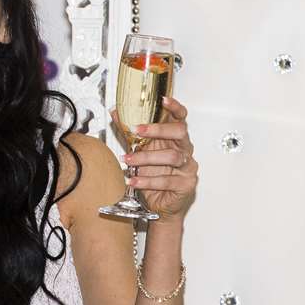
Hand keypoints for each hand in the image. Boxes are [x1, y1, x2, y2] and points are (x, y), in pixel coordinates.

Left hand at [117, 95, 197, 219]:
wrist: (158, 205)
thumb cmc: (152, 175)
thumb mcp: (139, 150)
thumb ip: (129, 132)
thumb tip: (116, 112)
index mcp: (175, 138)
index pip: (180, 118)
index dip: (174, 107)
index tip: (163, 99)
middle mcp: (185, 150)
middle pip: (180, 132)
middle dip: (158, 130)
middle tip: (137, 130)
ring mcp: (188, 167)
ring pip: (173, 156)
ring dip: (147, 158)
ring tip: (127, 161)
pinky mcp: (186, 184)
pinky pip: (168, 180)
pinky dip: (148, 180)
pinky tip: (134, 180)